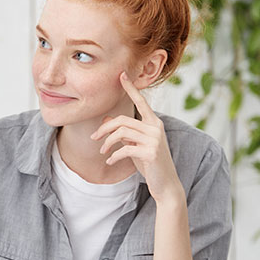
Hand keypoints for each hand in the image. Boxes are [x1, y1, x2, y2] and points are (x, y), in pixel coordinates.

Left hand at [90, 72, 183, 202]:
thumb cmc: (149, 162)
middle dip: (104, 128)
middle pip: (122, 120)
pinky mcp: (151, 152)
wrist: (165, 184)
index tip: (121, 75)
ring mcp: (155, 139)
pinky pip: (124, 149)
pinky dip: (114, 156)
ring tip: (103, 152)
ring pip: (121, 133)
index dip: (131, 88)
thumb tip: (107, 117)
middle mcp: (156, 127)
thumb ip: (124, 131)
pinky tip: (110, 162)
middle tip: (94, 138)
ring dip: (107, 143)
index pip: (141, 101)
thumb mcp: (135, 144)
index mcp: (153, 122)